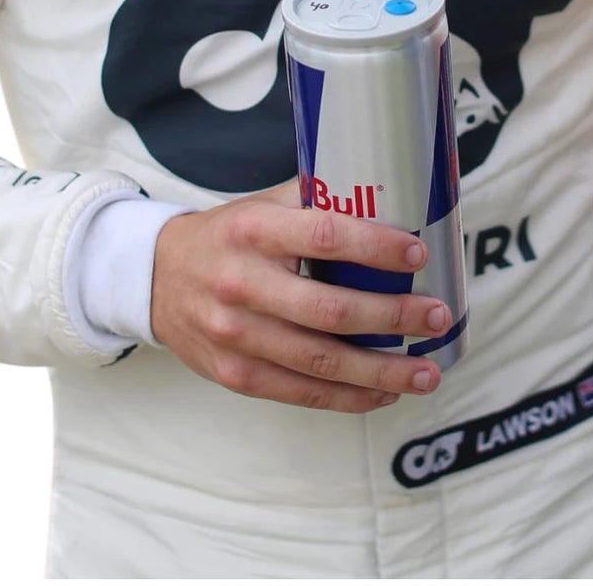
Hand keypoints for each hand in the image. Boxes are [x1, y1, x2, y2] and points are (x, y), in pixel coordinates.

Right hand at [150, 178, 450, 412]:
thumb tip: (390, 196)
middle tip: (437, 317)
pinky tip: (385, 391)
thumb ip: (315, 203)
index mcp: (252, 231)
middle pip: (330, 309)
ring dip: (382, 370)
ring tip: (426, 371)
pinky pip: (302, 392)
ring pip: (321, 361)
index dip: (374, 247)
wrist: (156, 278)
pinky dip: (350, 396)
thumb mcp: (262, 207)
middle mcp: (241, 283)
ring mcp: (236, 336)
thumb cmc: (227, 238)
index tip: (417, 253)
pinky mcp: (236, 375)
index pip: (323, 236)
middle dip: (393, 317)